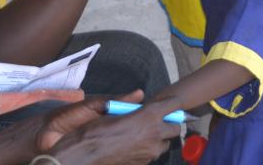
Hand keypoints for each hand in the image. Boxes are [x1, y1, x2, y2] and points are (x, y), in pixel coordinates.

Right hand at [42, 91, 181, 164]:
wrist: (86, 154)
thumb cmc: (98, 129)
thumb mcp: (117, 112)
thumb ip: (135, 109)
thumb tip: (144, 104)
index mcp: (149, 115)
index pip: (174, 105)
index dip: (172, 103)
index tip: (169, 103)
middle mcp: (155, 133)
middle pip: (176, 128)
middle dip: (169, 123)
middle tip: (157, 120)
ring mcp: (151, 151)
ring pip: (165, 143)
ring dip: (160, 138)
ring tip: (144, 134)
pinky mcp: (145, 163)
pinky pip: (153, 154)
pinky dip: (149, 149)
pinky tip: (135, 146)